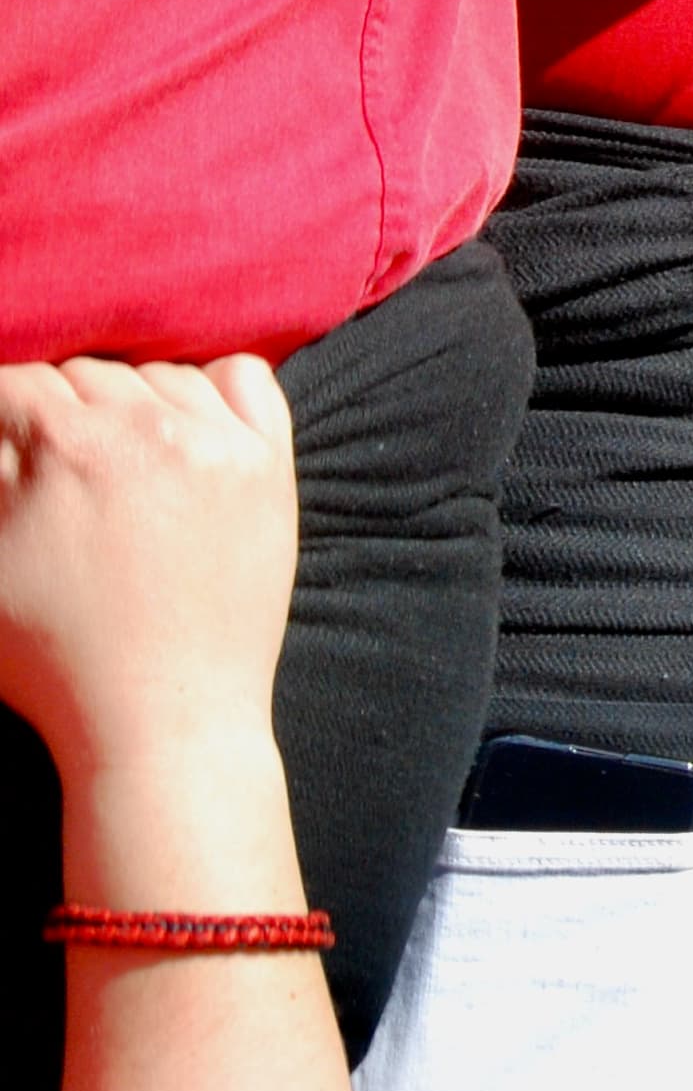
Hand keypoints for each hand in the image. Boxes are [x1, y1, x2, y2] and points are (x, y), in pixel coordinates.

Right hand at [0, 360, 294, 784]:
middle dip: (62, 411)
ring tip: (116, 458)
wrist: (164, 715)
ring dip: (131, 404)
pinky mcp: (269, 466)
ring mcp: (218, 444)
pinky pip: (245, 380)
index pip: (18, 384)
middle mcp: (146, 432)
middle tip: (58, 467)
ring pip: (159, 376)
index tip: (11, 448)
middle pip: (88, 375)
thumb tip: (7, 432)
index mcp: (65, 450)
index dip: (6, 415)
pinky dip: (214, 390)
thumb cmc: (51, 658)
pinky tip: (187, 431)